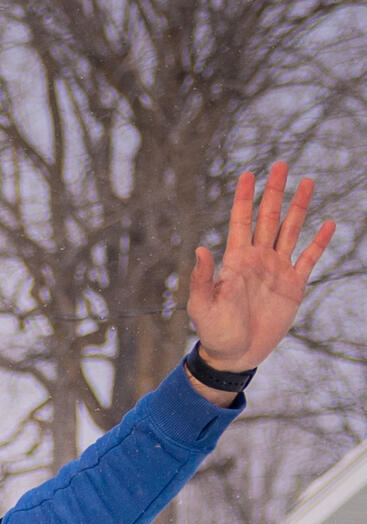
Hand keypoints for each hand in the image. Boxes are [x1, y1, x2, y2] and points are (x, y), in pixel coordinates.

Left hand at [188, 163, 334, 377]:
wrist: (235, 354)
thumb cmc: (214, 331)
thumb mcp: (202, 306)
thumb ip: (202, 278)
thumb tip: (200, 249)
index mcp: (235, 260)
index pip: (241, 220)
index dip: (244, 197)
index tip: (248, 173)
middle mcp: (258, 259)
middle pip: (269, 217)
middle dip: (275, 192)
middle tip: (281, 164)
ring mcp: (277, 269)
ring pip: (291, 230)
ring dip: (299, 207)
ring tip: (307, 182)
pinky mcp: (293, 285)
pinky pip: (309, 258)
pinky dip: (319, 241)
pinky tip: (328, 224)